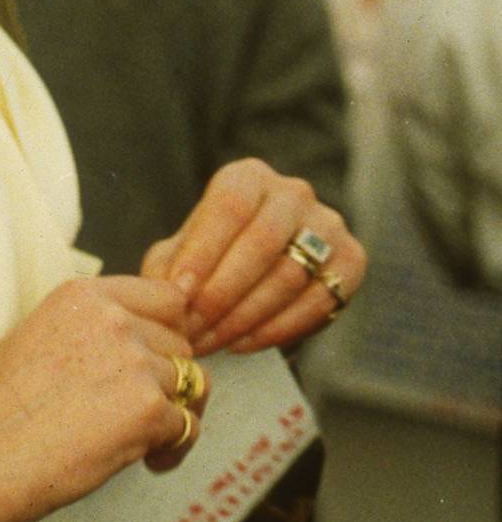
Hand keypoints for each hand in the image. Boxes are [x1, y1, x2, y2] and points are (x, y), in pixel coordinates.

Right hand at [0, 275, 209, 521]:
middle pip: (181, 342)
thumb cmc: (2, 414)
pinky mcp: (148, 409)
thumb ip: (94, 328)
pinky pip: (189, 425)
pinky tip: (147, 462)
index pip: (167, 296)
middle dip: (168, 378)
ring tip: (143, 442)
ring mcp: (133, 361)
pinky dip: (175, 449)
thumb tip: (149, 339)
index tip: (154, 362)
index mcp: (83, 295)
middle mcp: (112, 318)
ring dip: (175, 415)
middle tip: (138, 412)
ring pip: (192, 383)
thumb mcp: (42, 338)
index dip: (167, 333)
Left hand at [140, 158, 365, 354]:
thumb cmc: (209, 258)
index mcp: (248, 177)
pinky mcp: (351, 260)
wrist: (256, 272)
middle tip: (194, 329)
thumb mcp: (179, 255)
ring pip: (290, 274)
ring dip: (246, 316)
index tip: (180, 292)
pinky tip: (243, 344)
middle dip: (223, 292)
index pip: (229, 205)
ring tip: (211, 342)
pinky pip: (318, 300)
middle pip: (262, 241)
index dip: (204, 250)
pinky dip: (277, 329)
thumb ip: (169, 269)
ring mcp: (328, 224)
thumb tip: (170, 295)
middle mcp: (293, 192)